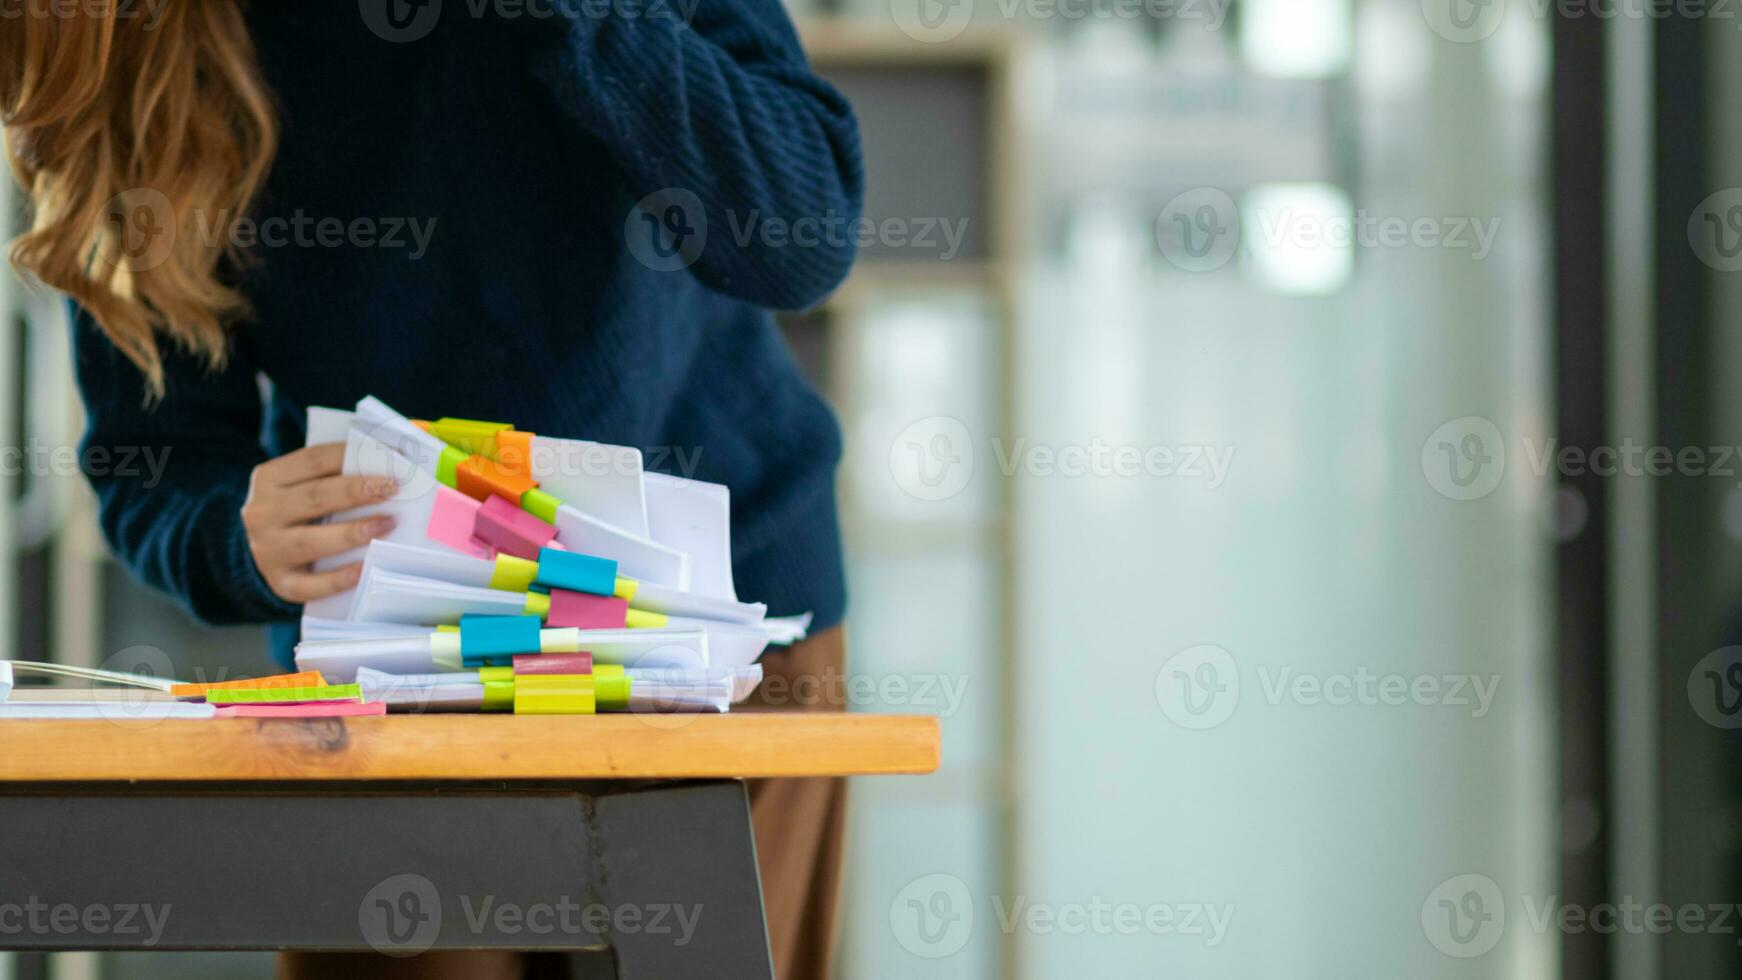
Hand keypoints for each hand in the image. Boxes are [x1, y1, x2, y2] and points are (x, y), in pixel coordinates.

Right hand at [240, 442, 398, 603]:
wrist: (273, 549)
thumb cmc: (303, 509)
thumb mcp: (307, 482)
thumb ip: (337, 472)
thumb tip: (393, 459)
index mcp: (268, 478)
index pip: (313, 461)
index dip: (351, 457)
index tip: (389, 458)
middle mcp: (262, 513)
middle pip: (314, 498)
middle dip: (355, 492)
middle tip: (392, 488)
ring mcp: (268, 550)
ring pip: (310, 541)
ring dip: (352, 532)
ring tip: (387, 523)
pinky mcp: (281, 582)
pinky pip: (311, 584)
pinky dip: (339, 578)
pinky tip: (365, 569)